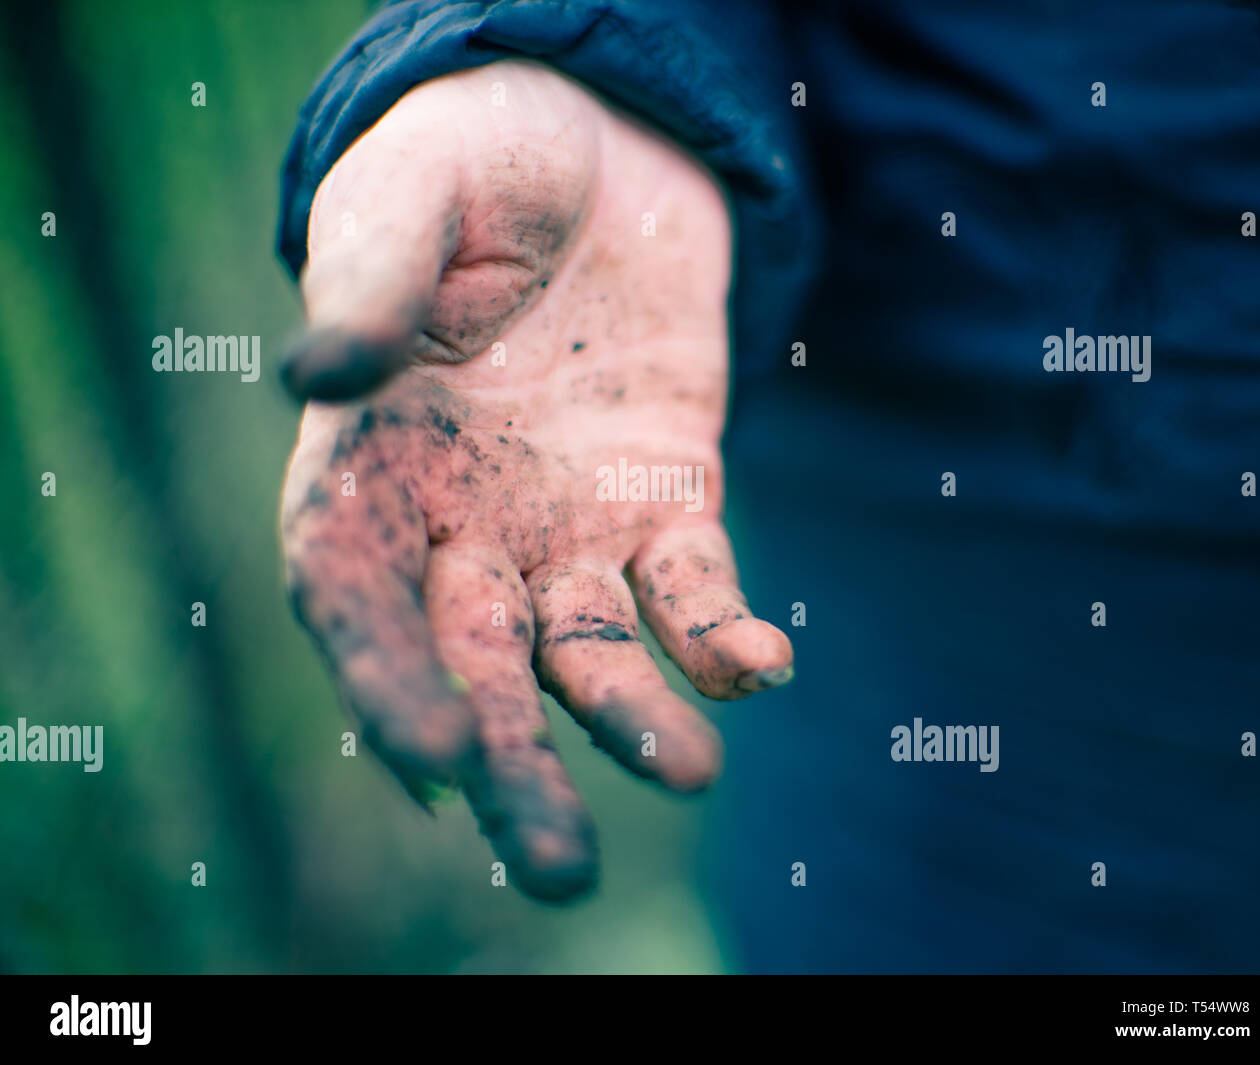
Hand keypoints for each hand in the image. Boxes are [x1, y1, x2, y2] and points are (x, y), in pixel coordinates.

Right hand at [279, 60, 793, 901]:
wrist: (594, 149)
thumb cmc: (470, 166)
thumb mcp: (407, 196)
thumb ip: (366, 282)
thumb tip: (318, 372)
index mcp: (367, 472)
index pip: (354, 602)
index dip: (384, 681)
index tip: (432, 754)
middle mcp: (461, 529)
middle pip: (473, 669)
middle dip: (511, 768)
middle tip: (556, 870)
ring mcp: (567, 528)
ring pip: (590, 656)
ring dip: (635, 721)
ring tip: (688, 770)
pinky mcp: (667, 504)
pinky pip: (694, 589)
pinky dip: (725, 636)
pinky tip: (763, 664)